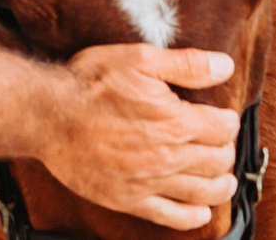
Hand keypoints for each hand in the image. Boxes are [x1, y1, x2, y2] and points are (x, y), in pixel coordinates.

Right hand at [35, 45, 241, 228]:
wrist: (48, 115)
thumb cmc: (90, 83)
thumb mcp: (139, 59)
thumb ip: (186, 64)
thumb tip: (224, 65)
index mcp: (175, 121)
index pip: (223, 128)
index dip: (227, 120)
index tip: (223, 117)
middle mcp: (167, 156)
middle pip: (218, 161)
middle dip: (226, 152)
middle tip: (222, 145)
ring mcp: (149, 182)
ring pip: (202, 192)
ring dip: (220, 186)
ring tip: (224, 180)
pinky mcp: (129, 199)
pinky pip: (172, 216)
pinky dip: (193, 217)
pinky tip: (200, 211)